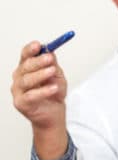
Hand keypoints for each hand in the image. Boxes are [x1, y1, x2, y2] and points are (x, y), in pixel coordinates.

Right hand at [11, 41, 68, 158]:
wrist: (54, 114)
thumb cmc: (54, 93)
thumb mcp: (57, 76)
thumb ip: (53, 65)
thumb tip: (50, 52)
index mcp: (26, 68)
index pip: (25, 56)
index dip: (30, 50)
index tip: (38, 45)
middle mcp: (19, 78)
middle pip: (25, 66)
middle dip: (38, 61)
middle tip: (49, 58)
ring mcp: (18, 91)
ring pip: (26, 80)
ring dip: (41, 74)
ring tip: (52, 71)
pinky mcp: (21, 103)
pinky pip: (30, 95)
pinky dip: (43, 91)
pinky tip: (53, 88)